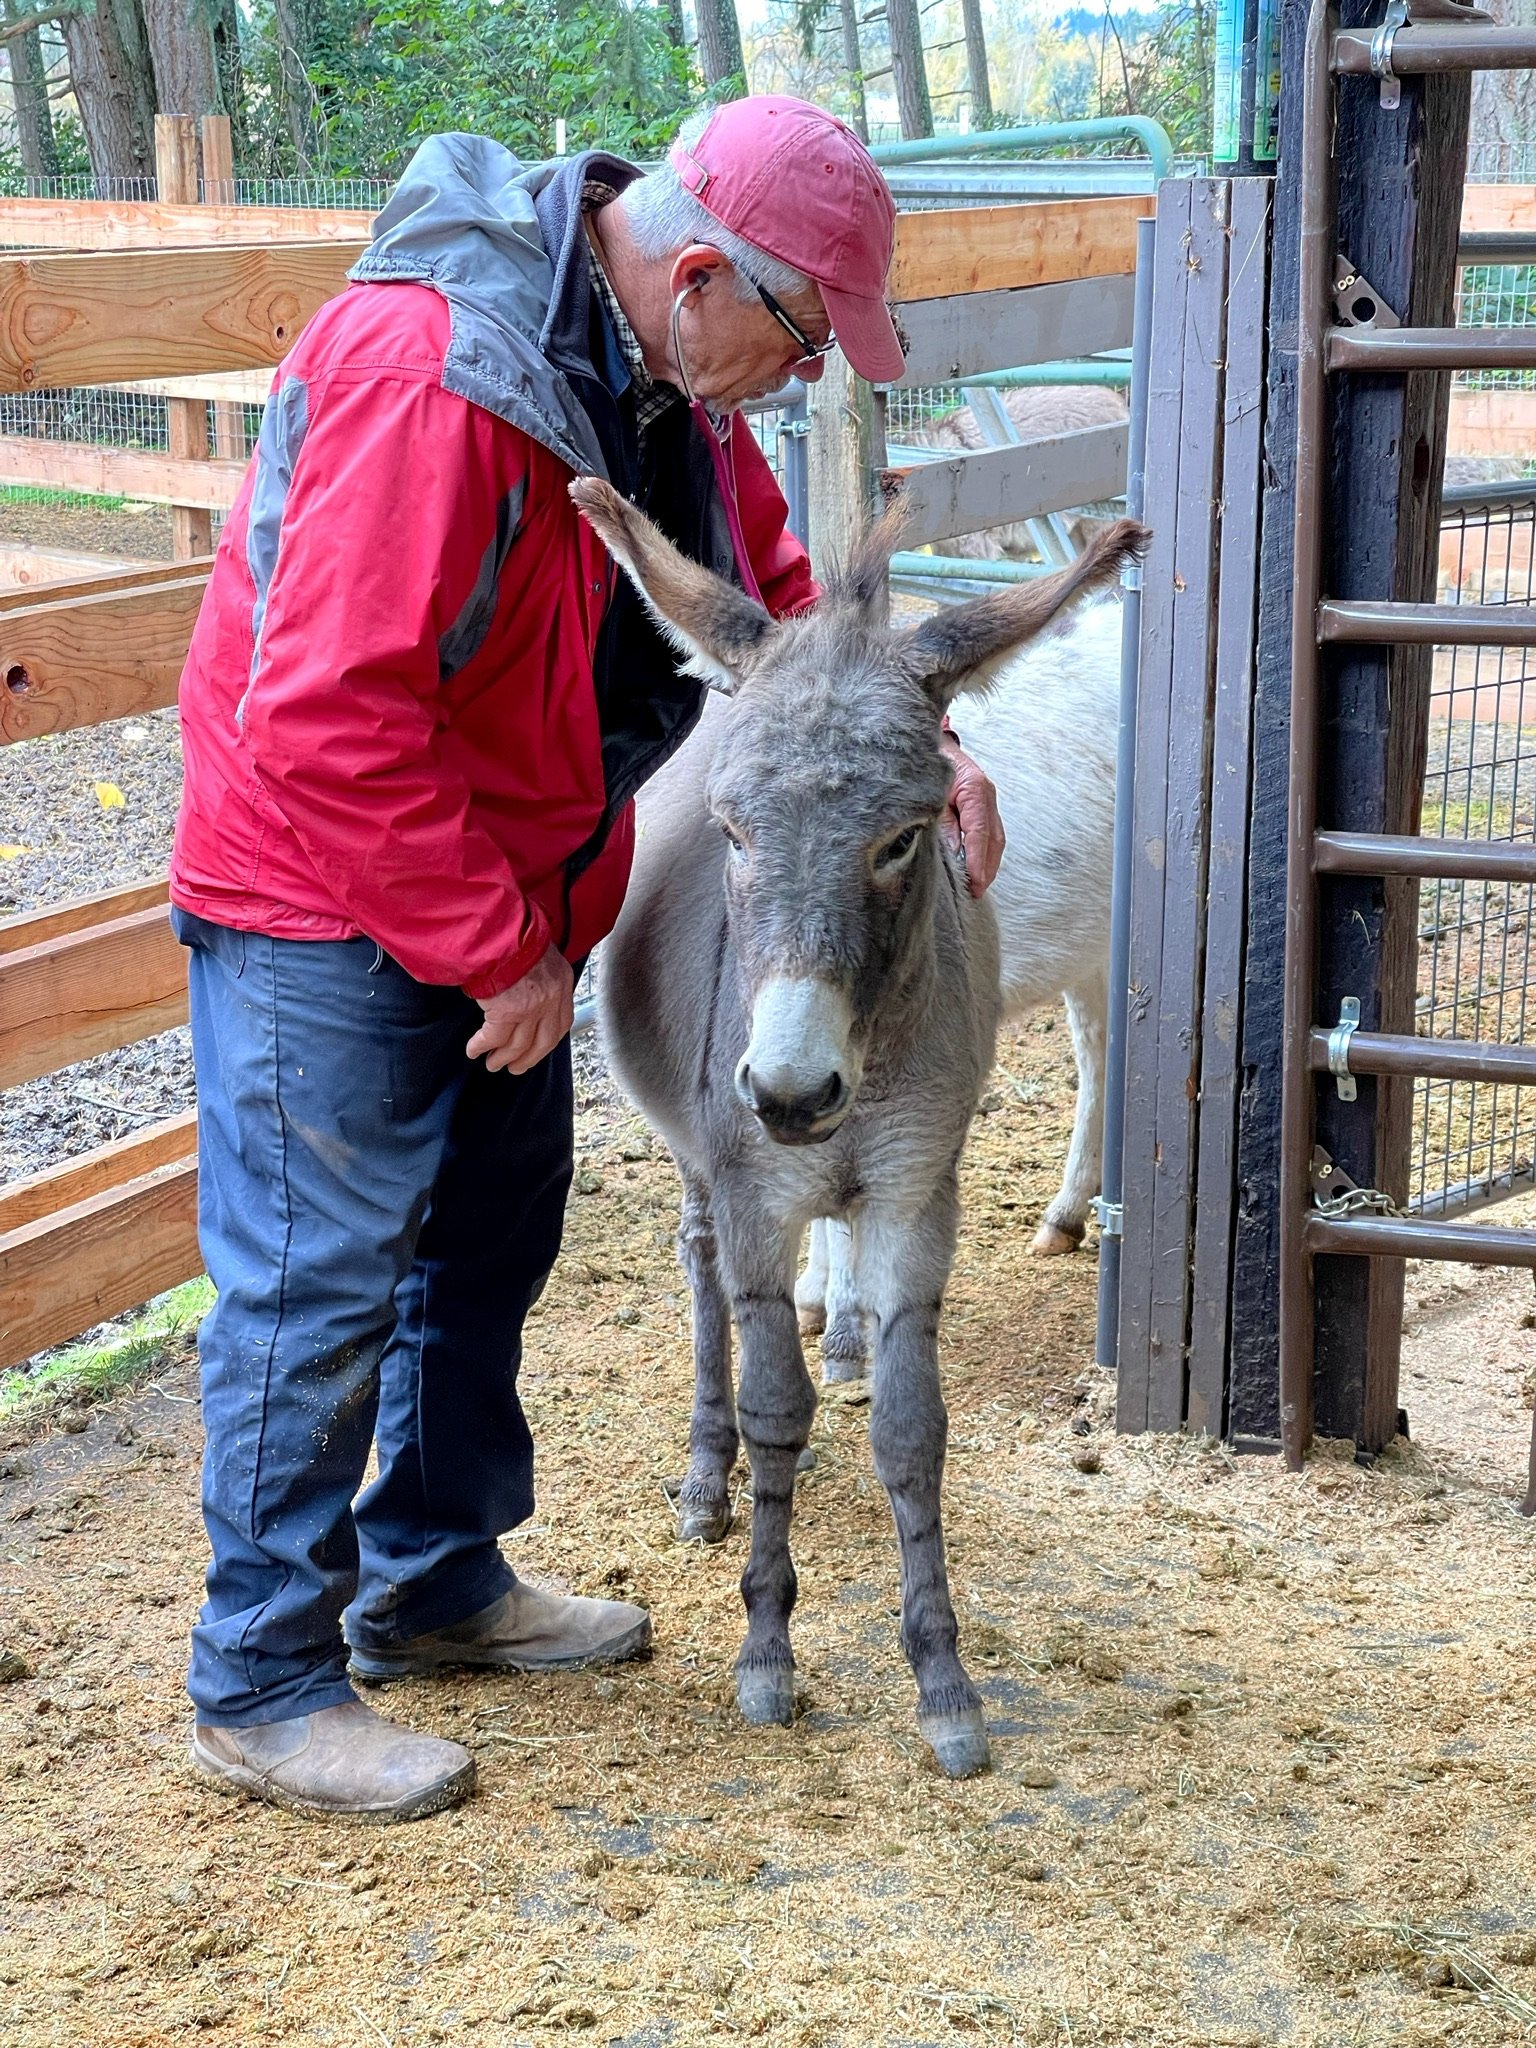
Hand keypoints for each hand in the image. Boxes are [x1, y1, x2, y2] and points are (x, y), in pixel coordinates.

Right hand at [466, 947, 574, 1073]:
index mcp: (562, 982)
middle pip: (543, 1041)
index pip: (562, 1022)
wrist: (500, 930)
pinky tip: (473, 1050)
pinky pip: (493, 1038)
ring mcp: (531, 1008)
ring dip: (503, 1057)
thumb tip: (528, 989)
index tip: (537, 1050)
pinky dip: (481, 1046)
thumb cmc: (515, 935)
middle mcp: (551, 999)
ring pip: (518, 1044)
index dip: (547, 1041)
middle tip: (515, 1068)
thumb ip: (540, 974)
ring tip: (492, 1064)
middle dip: (528, 1059)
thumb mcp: (539, 953)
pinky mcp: (507, 1012)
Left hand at [940, 732, 1004, 897]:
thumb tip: (951, 851)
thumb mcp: (930, 794)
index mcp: (974, 789)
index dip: (977, 860)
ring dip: (988, 863)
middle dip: (987, 868)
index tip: (974, 882)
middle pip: (994, 838)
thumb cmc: (929, 764)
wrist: (933, 741)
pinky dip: (984, 852)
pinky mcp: (983, 805)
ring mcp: (989, 799)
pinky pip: (989, 833)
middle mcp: (986, 794)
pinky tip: (977, 868)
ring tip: (979, 886)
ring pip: (995, 838)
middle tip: (977, 892)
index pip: (979, 832)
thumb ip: (942, 822)